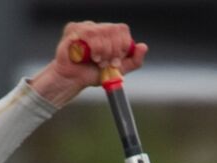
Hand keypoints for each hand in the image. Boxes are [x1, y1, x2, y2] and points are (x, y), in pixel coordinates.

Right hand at [30, 21, 147, 106]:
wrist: (73, 80)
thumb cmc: (93, 74)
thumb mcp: (118, 71)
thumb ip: (134, 61)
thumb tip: (143, 46)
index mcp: (109, 35)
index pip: (122, 30)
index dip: (122, 46)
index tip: (116, 60)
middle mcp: (98, 28)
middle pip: (113, 30)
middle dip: (113, 50)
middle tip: (106, 63)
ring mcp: (85, 27)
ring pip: (101, 31)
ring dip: (103, 50)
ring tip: (98, 61)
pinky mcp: (73, 30)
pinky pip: (88, 33)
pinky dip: (93, 47)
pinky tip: (91, 57)